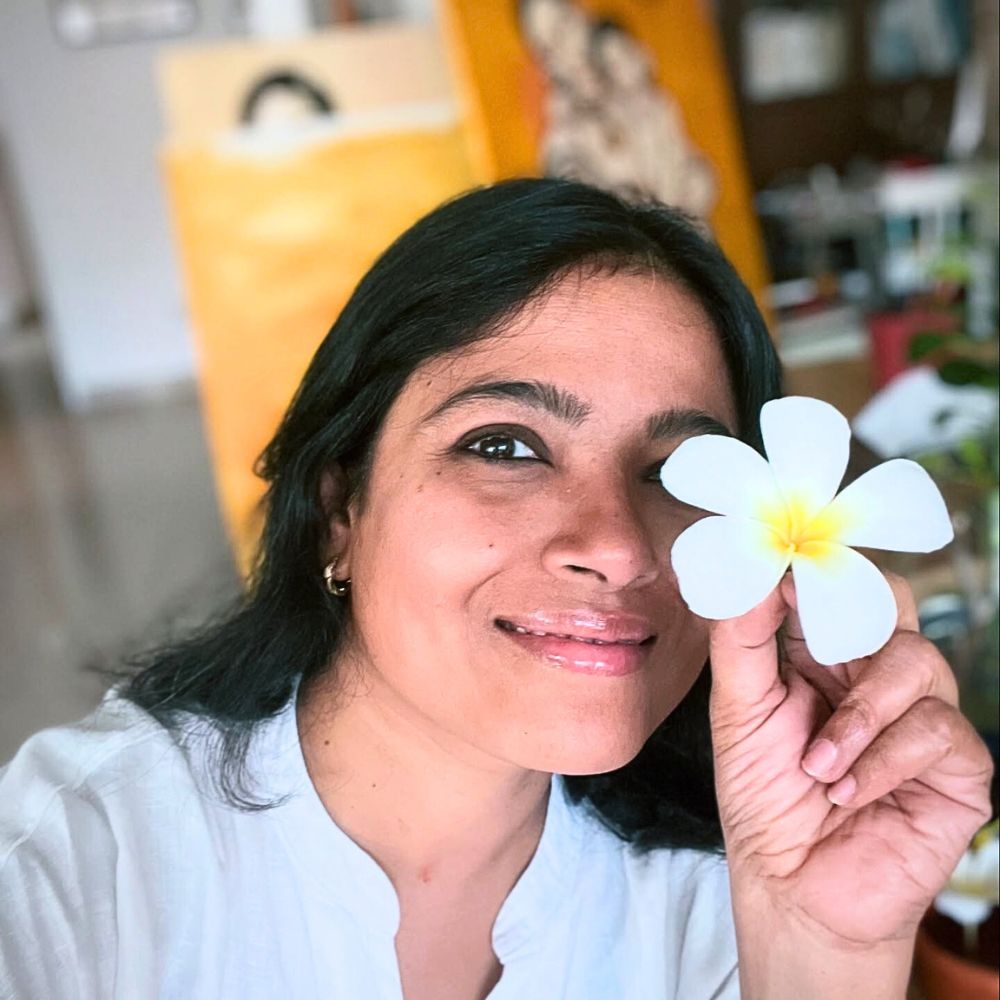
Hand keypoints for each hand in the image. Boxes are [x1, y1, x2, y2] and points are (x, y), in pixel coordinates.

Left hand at [710, 572, 993, 947]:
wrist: (791, 887)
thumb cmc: (764, 797)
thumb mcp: (738, 708)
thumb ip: (742, 638)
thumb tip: (751, 572)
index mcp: (824, 655)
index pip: (838, 589)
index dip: (817, 575)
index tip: (786, 577)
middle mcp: (877, 676)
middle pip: (893, 605)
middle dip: (853, 627)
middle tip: (816, 659)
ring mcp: (921, 716)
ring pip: (918, 662)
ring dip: (859, 717)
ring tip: (819, 766)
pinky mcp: (957, 766)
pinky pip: (937, 730)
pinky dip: (882, 761)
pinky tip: (848, 793)